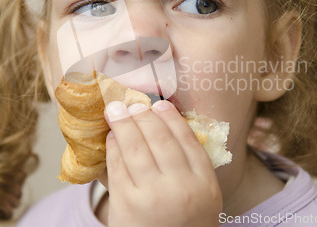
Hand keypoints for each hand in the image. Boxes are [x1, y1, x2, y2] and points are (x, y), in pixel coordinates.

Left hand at [104, 100, 221, 226]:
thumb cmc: (185, 224)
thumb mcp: (203, 197)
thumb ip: (192, 167)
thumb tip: (167, 127)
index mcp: (205, 184)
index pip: (187, 140)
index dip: (171, 118)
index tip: (159, 104)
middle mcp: (181, 188)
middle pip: (160, 139)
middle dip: (142, 115)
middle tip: (132, 102)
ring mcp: (152, 196)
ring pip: (135, 148)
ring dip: (123, 125)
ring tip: (115, 111)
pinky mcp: (127, 205)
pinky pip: (117, 167)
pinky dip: (112, 148)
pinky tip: (111, 137)